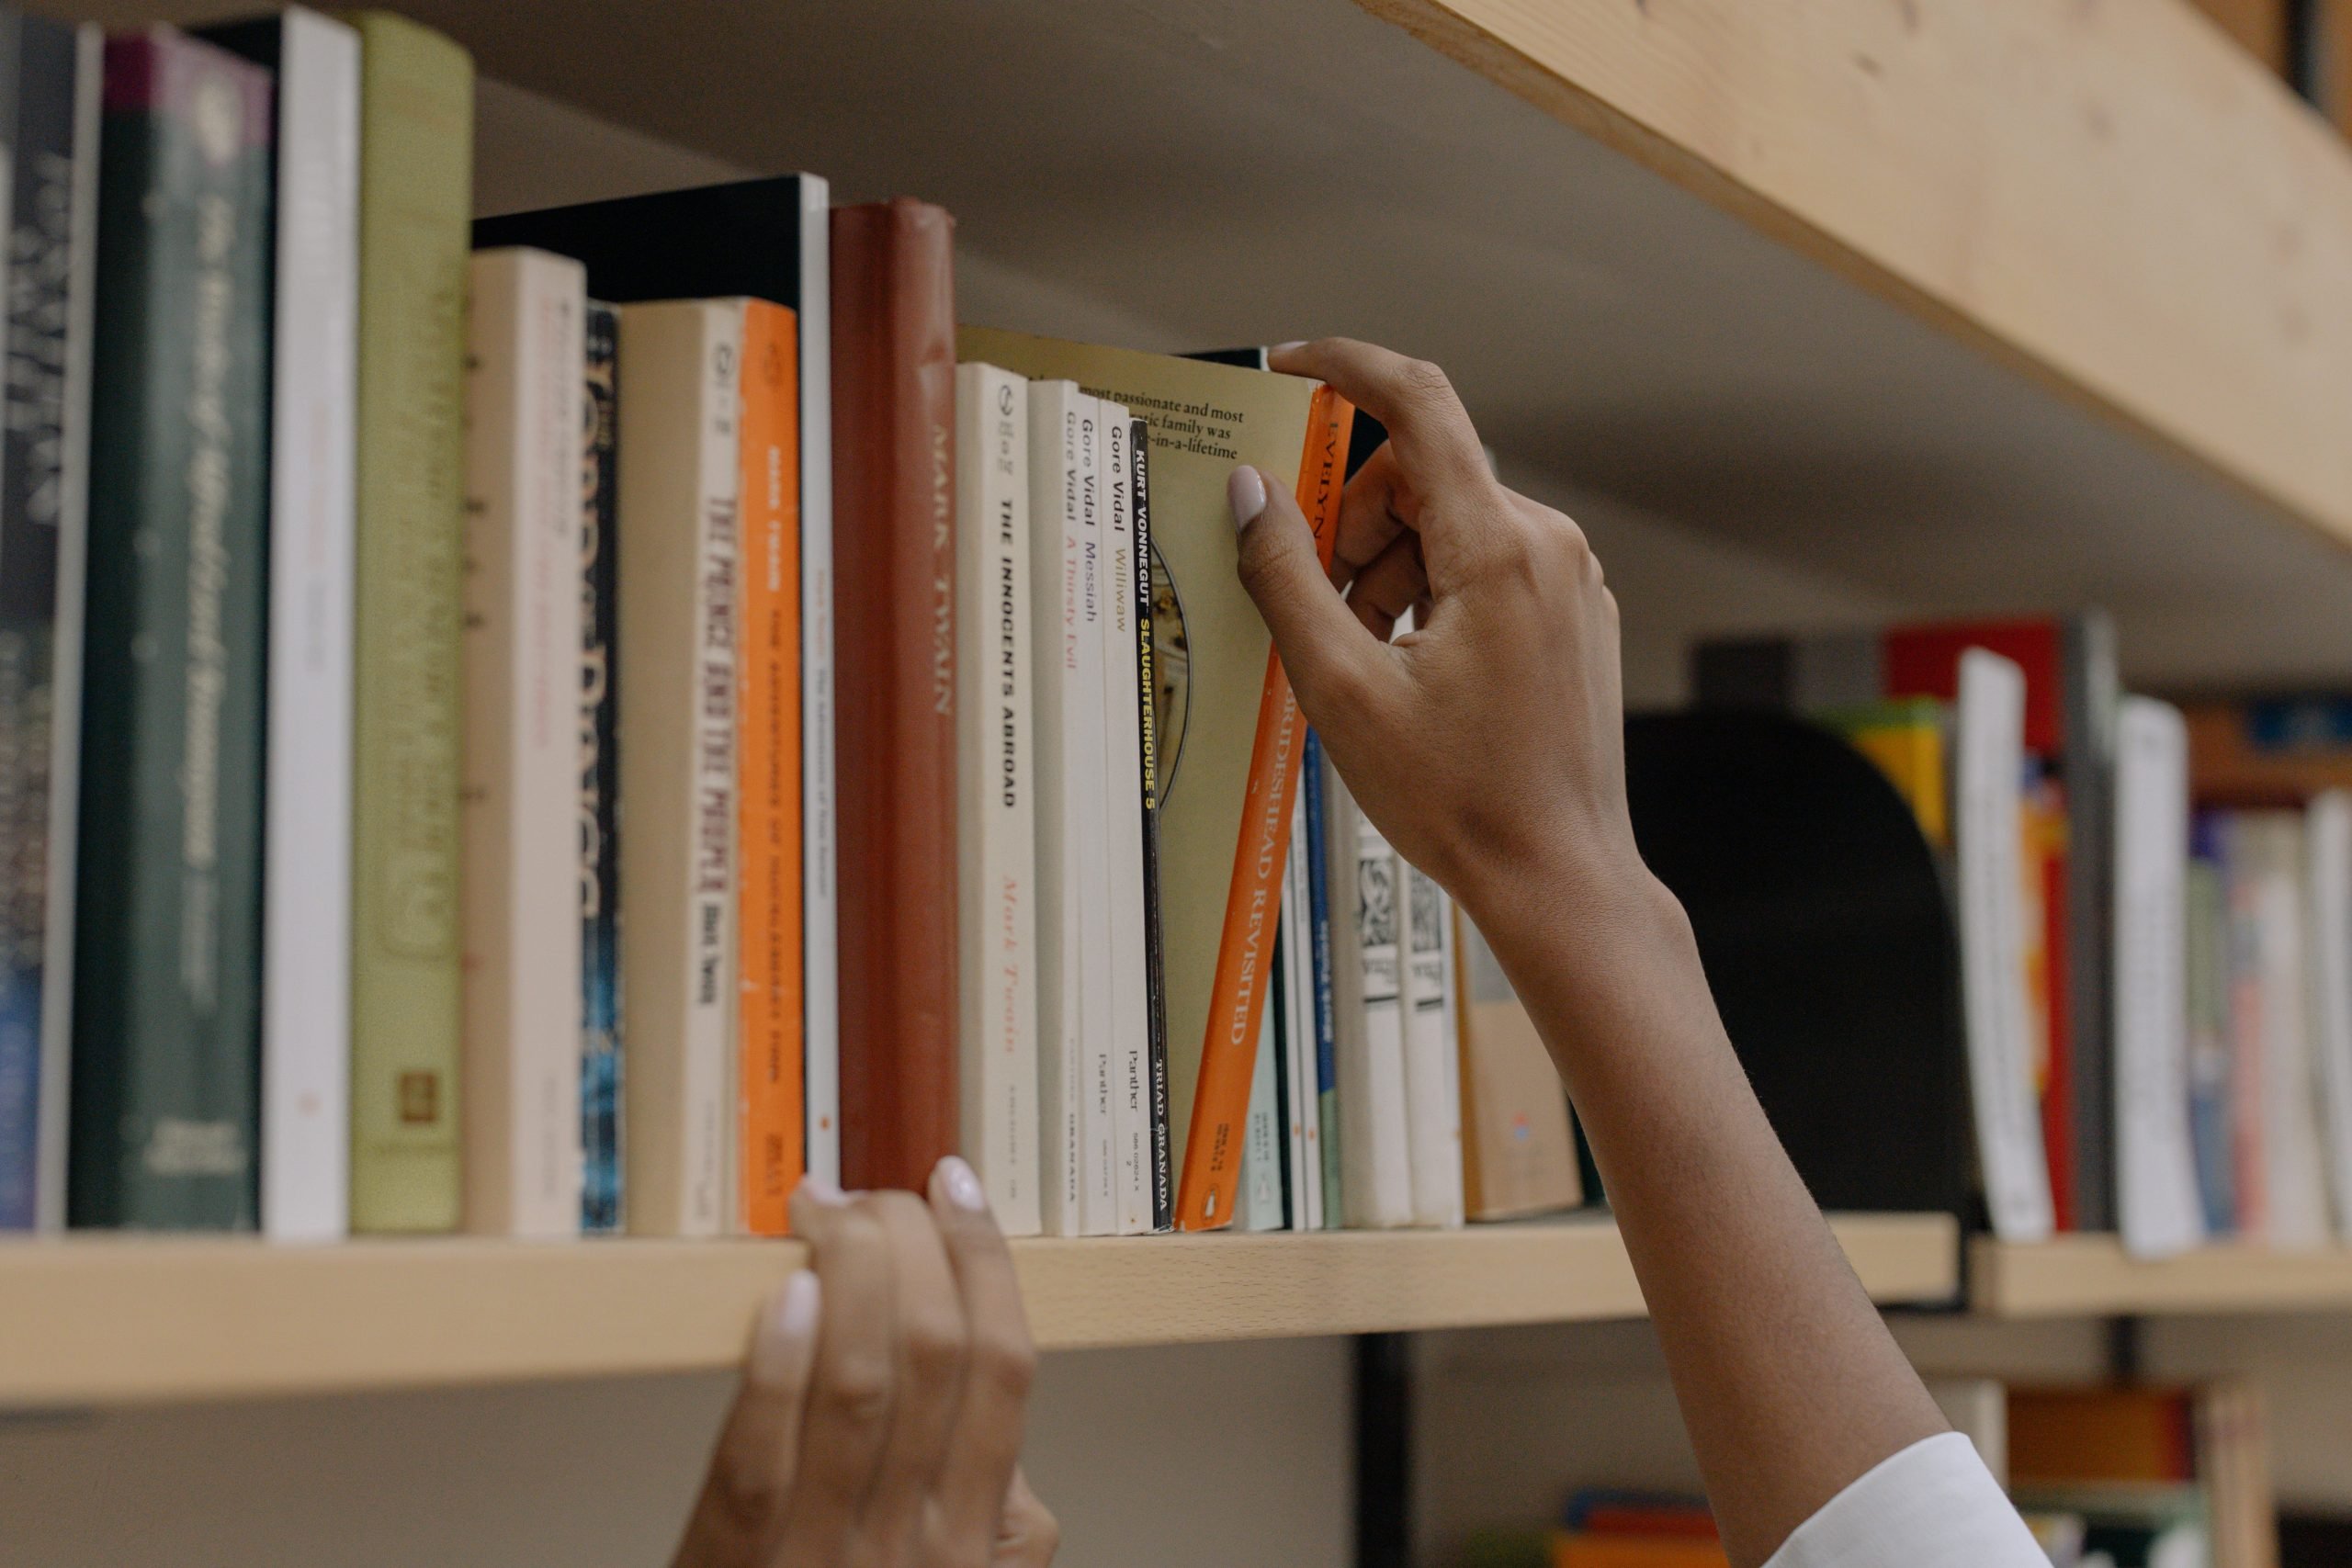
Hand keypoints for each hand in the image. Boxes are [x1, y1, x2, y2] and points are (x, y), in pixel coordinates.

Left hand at [671, 1158, 1058, 1567]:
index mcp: (974, 1534)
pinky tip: (786, 1294)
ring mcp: (828, 1550)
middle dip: (914, 1246)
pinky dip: (778, 1365)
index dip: (986, 1261)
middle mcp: (917, 1538)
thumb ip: (994, 1507)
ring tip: (831, 1215)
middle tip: (880, 1196)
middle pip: (938, 1355)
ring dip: (850, 1277)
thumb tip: (997, 1397)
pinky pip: (763, 1454)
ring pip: (861, 1384)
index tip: (958, 1190)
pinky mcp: (741, 1559)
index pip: (1004, 1366)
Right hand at [1232, 338, 1650, 937]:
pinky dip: (1431, 596)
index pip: (1419, 402)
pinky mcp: (1575, 617)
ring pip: (1452, 526)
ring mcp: (1570, 582)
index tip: (1290, 368)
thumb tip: (1250, 491)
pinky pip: (1488, 568)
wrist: (1559, 876)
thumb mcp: (1342, 689)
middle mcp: (1549, 545)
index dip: (1346, 368)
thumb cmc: (1459, 799)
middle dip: (1354, 524)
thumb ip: (1286, 576)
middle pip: (1424, 478)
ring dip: (1389, 570)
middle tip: (1316, 605)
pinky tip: (1408, 671)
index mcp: (1499, 547)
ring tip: (1363, 659)